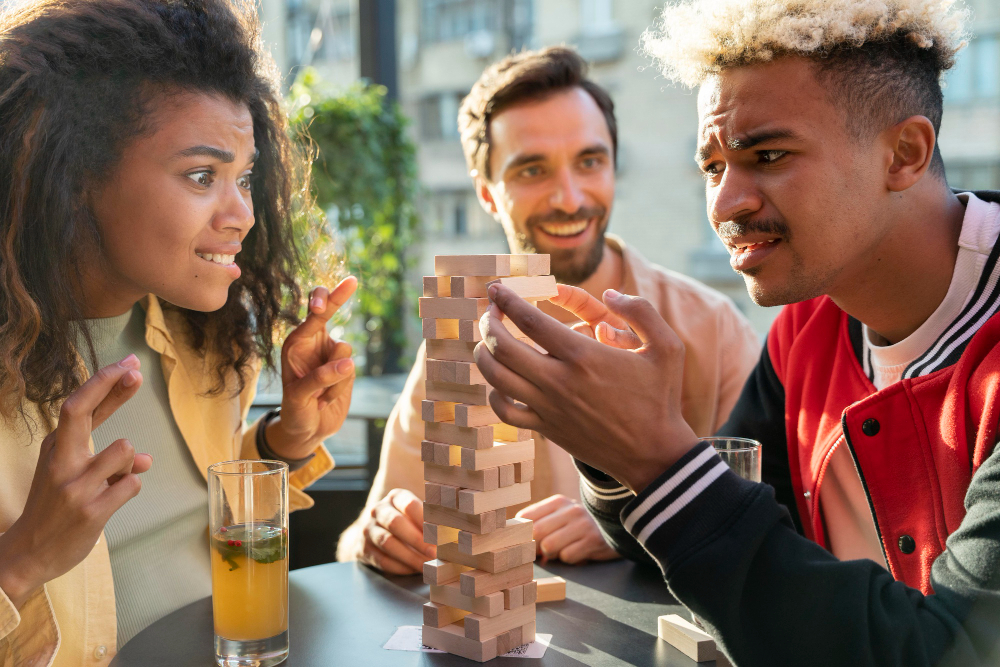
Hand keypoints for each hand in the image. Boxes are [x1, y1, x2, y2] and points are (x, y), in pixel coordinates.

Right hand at [0, 356, 152, 608]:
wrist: (28, 553)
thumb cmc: (55, 508)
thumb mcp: (72, 474)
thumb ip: (109, 460)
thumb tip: (146, 460)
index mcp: (55, 448)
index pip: (77, 404)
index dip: (104, 381)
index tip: (128, 363)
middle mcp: (60, 462)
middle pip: (80, 410)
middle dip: (111, 386)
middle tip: (135, 372)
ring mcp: (74, 487)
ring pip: (124, 449)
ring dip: (130, 463)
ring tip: (113, 481)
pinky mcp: (90, 512)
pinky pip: (131, 484)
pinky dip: (131, 487)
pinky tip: (114, 499)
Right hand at [269, 277, 357, 458]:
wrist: (310, 429)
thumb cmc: (326, 393)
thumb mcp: (341, 371)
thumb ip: (340, 355)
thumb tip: (342, 344)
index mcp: (311, 337)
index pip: (322, 309)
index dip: (335, 294)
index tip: (353, 281)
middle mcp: (300, 346)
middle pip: (316, 315)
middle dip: (325, 303)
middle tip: (324, 306)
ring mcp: (294, 366)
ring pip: (339, 352)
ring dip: (347, 377)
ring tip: (330, 394)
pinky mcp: (295, 390)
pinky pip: (319, 378)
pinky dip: (331, 376)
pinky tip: (339, 377)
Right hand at [357, 489, 435, 574]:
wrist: (375, 533)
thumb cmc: (408, 522)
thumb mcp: (417, 514)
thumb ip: (433, 518)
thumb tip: (455, 531)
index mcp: (395, 497)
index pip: (410, 505)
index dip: (426, 520)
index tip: (441, 534)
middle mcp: (379, 510)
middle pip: (396, 523)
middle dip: (418, 540)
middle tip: (436, 553)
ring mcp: (368, 529)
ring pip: (388, 543)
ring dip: (410, 557)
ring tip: (427, 565)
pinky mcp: (363, 549)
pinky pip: (381, 560)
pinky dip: (400, 567)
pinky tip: (414, 570)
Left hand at [475, 285, 699, 493]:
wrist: (653, 453)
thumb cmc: (660, 398)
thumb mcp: (667, 347)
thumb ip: (642, 312)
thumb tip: (609, 293)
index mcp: (583, 356)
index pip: (529, 320)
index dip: (507, 300)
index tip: (498, 288)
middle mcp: (559, 381)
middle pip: (503, 346)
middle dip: (489, 322)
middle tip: (490, 310)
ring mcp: (549, 407)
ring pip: (497, 377)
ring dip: (484, 353)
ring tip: (487, 340)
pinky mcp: (546, 428)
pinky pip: (505, 411)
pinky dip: (494, 394)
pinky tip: (499, 381)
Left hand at [516, 495, 618, 563]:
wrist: (614, 529)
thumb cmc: (578, 526)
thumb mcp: (560, 516)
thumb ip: (539, 522)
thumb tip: (516, 540)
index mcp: (558, 501)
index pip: (526, 516)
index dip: (521, 533)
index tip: (524, 542)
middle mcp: (570, 509)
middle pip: (536, 532)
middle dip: (536, 547)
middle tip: (542, 551)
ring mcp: (583, 524)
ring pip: (549, 546)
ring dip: (552, 554)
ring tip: (561, 550)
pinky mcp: (593, 541)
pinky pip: (566, 556)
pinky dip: (568, 559)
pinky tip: (576, 552)